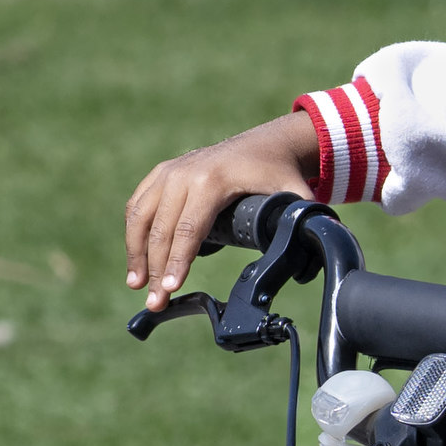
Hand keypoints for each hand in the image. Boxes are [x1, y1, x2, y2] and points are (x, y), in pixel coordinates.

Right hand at [124, 113, 323, 304]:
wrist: (264, 142)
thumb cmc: (277, 171)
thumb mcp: (295, 193)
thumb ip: (303, 220)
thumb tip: (312, 254)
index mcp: (212, 181)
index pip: (189, 229)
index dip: (178, 262)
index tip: (171, 288)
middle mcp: (184, 174)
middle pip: (162, 230)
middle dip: (156, 269)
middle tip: (155, 302)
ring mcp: (169, 171)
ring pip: (141, 217)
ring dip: (136, 254)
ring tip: (137, 285)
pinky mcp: (161, 173)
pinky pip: (138, 205)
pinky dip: (134, 232)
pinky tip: (135, 258)